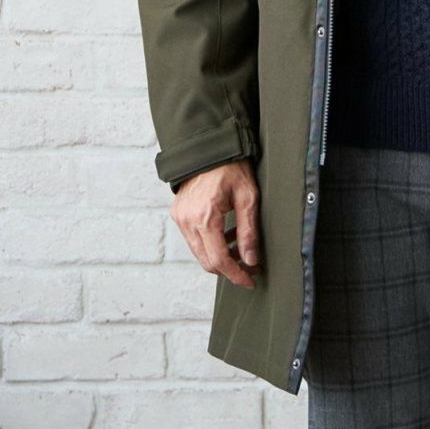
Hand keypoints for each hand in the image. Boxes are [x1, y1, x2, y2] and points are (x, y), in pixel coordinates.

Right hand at [172, 159, 260, 288]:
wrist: (209, 148)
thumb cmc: (231, 168)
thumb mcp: (248, 197)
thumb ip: (248, 231)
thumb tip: (251, 261)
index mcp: (205, 217)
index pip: (219, 260)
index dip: (236, 275)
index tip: (251, 281)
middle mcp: (187, 220)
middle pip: (207, 262)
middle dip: (230, 269)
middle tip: (251, 267)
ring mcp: (180, 218)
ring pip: (200, 253)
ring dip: (220, 257)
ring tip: (242, 248)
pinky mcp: (178, 215)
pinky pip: (194, 240)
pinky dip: (211, 245)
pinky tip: (228, 236)